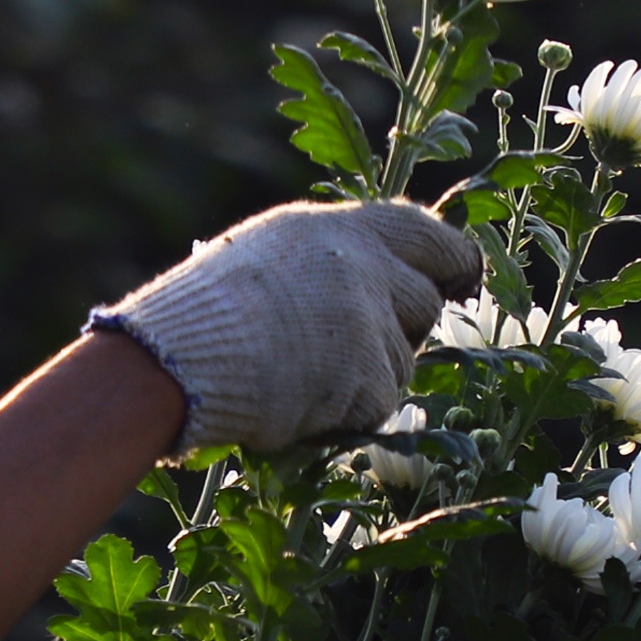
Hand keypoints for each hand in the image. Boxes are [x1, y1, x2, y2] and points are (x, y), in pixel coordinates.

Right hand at [89, 198, 482, 450]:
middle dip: (403, 330)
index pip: (426, 234)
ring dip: (366, 377)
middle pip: (425, 303)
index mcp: (341, 227)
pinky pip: (377, 404)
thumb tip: (378, 282)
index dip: (451, 261)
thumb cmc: (205, 311)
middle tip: (357, 349)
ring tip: (300, 374)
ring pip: (402, 362)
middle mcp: (367, 266)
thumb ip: (329, 260)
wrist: (181, 358)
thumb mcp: (270, 254)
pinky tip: (297, 401)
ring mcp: (372, 322)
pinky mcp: (369, 378)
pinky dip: (345, 412)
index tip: (460, 282)